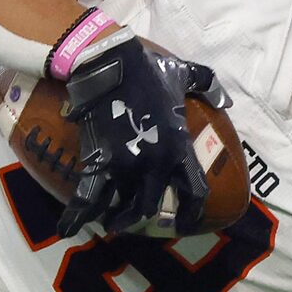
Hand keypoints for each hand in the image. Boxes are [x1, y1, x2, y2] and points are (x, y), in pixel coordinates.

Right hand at [56, 28, 218, 237]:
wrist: (108, 62)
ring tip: (108, 222)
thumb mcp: (183, 74)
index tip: (184, 224)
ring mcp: (126, 165)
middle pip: (152, 206)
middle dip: (143, 215)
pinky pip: (89, 196)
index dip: (191, 213)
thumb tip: (223, 99)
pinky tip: (68, 228)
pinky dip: (77, 216)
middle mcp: (156, 164)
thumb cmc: (146, 68)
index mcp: (179, 147)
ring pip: (123, 207)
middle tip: (133, 218)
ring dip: (115, 218)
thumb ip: (207, 85)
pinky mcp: (99, 161)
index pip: (194, 192)